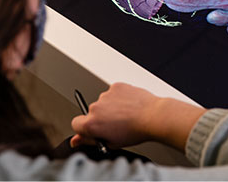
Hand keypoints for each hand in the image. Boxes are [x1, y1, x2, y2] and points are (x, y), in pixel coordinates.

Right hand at [71, 83, 205, 150]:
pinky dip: (119, 97)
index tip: (94, 130)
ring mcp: (106, 95)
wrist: (152, 116)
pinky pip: (113, 92)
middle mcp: (96, 107)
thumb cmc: (135, 130)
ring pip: (103, 102)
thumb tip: (75, 140)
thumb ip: (90, 140)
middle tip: (115, 124)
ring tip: (125, 114)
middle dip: (100, 117)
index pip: (76, 124)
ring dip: (110, 106)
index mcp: (91, 123)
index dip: (84, 128)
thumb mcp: (110, 143)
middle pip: (91, 112)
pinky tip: (128, 105)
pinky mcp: (116, 86)